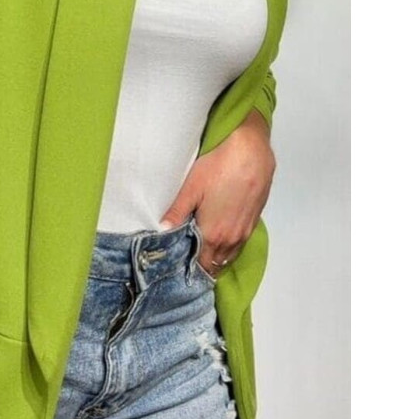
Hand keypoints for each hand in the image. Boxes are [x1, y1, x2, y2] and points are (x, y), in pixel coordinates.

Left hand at [160, 109, 274, 278]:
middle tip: (187, 262)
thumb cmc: (218, 166)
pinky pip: (240, 242)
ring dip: (217, 257)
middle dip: (202, 265)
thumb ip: (176, 213)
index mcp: (214, 235)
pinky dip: (229, 246)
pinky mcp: (255, 219)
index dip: (190, 269)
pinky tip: (220, 237)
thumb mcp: (191, 189)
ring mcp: (246, 229)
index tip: (178, 269)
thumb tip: (162, 231)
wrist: (250, 149)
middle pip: (216, 263)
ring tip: (202, 254)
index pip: (201, 265)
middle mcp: (232, 238)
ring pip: (230, 254)